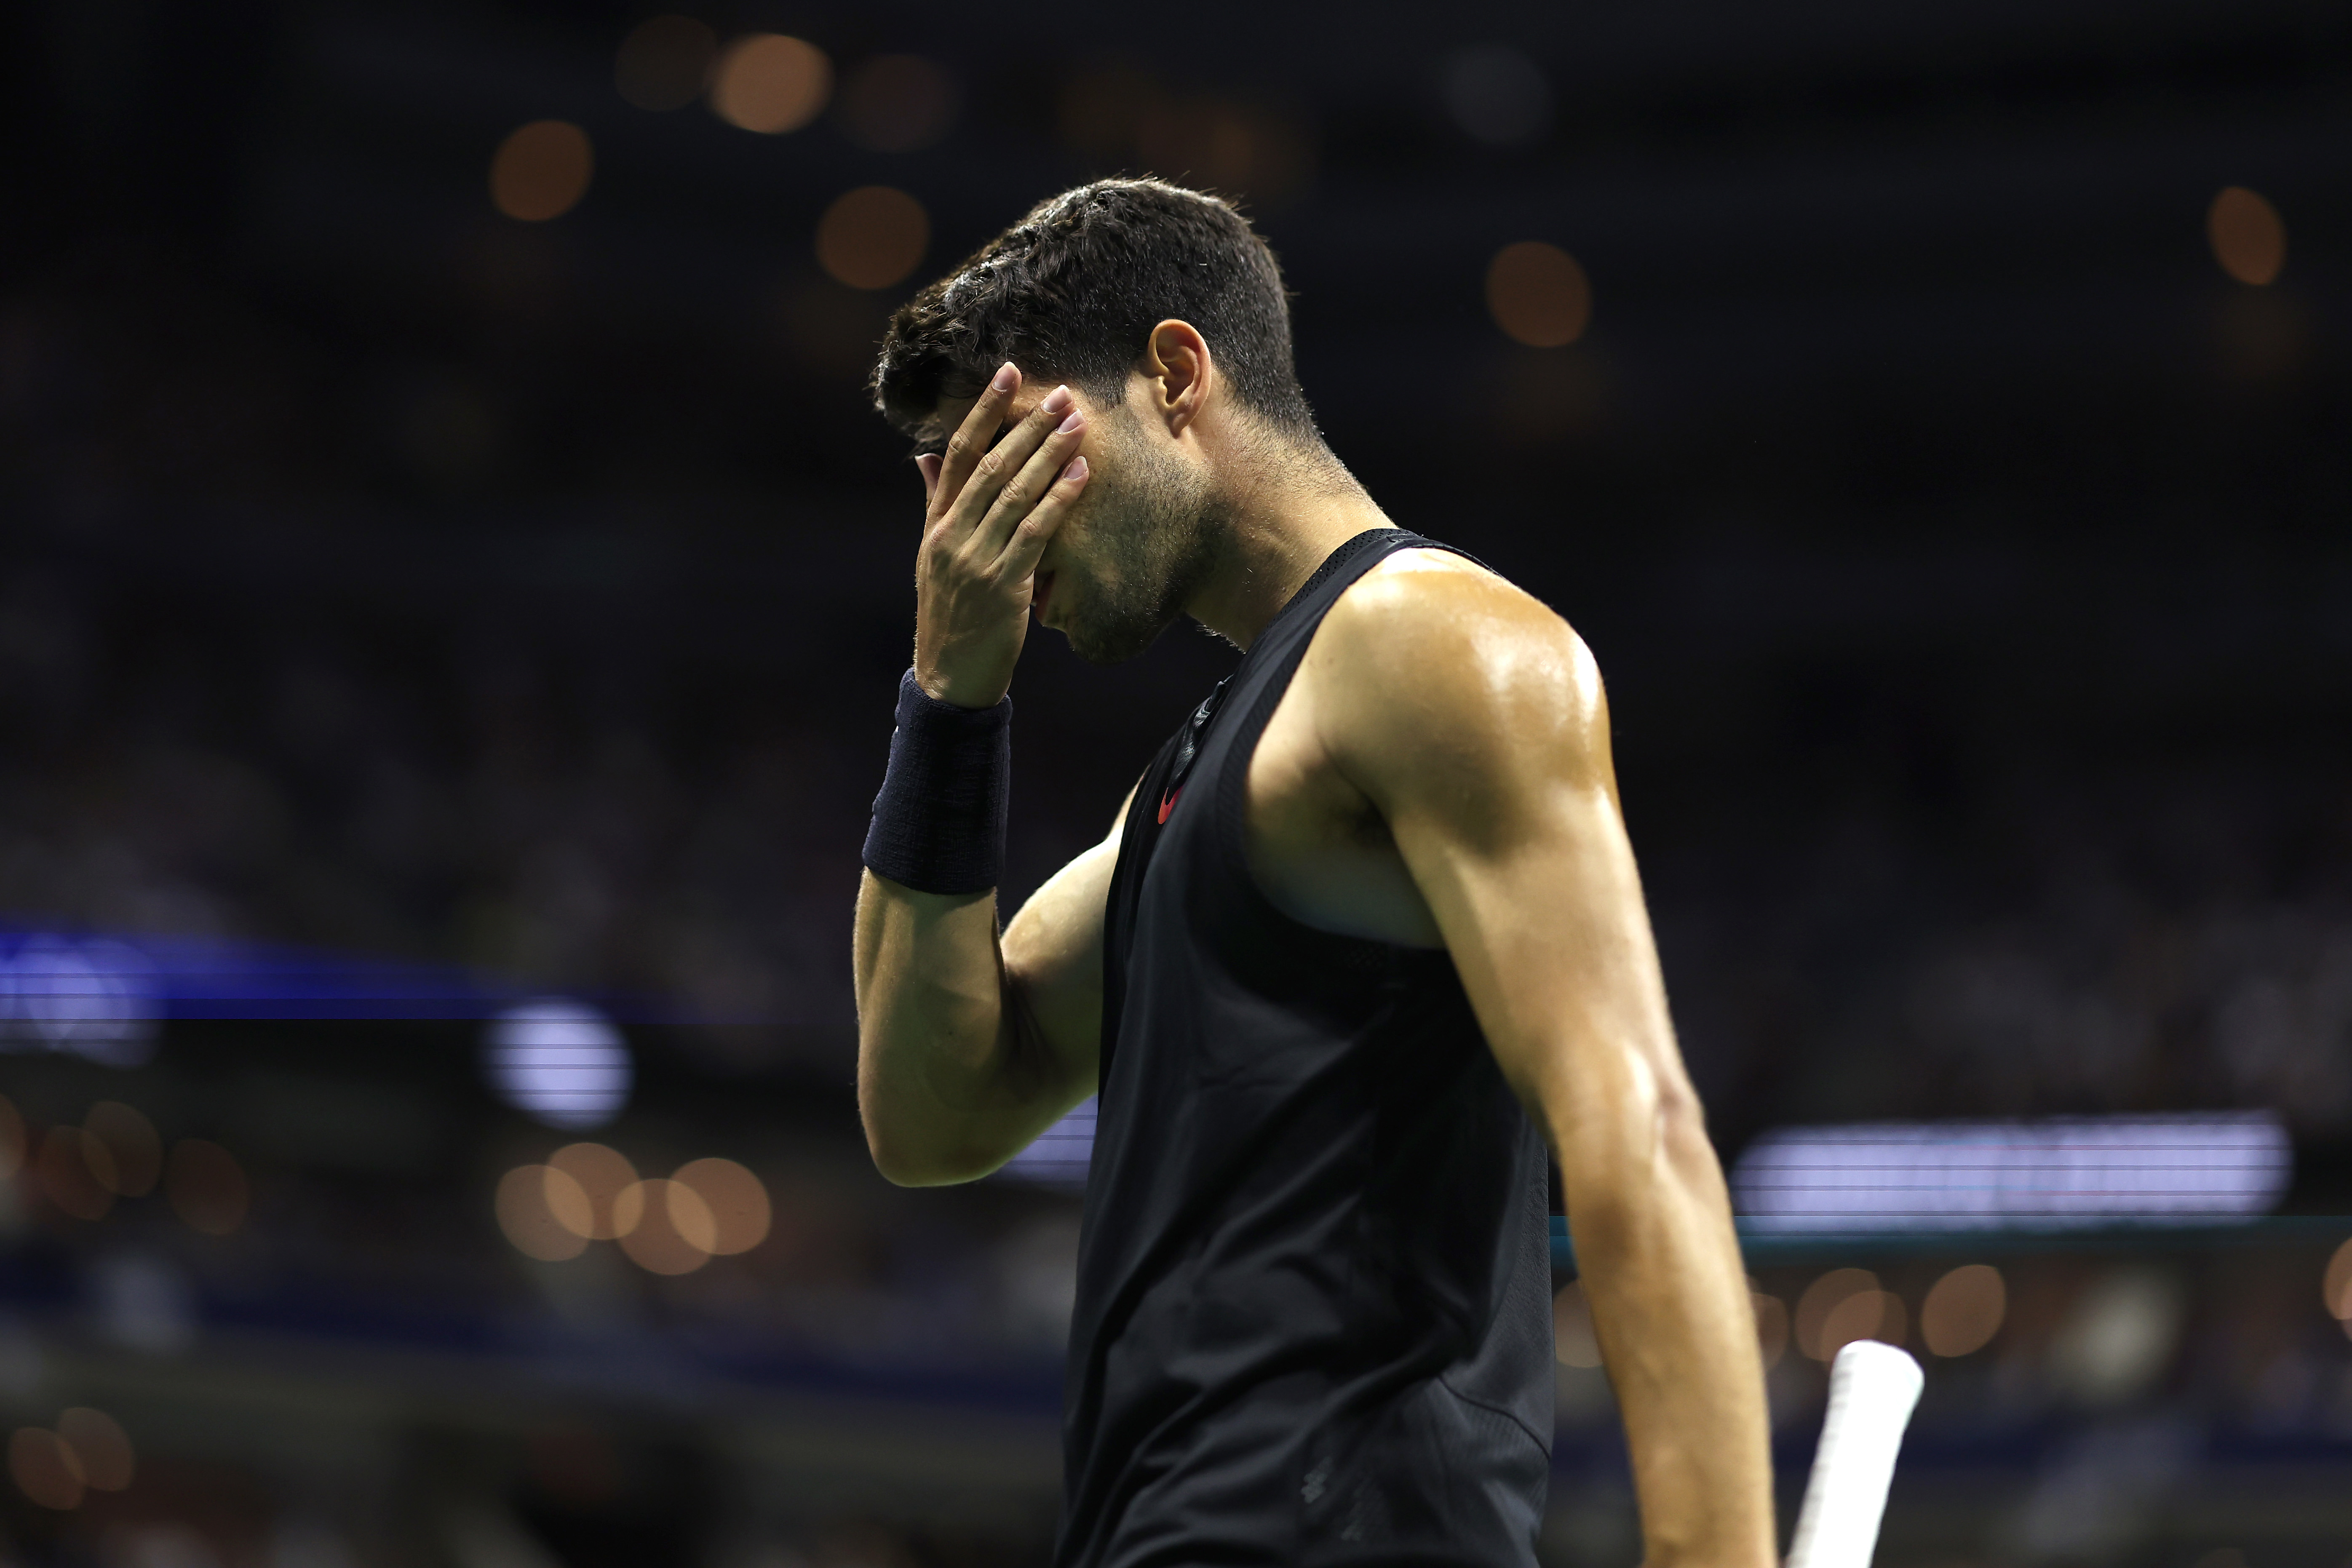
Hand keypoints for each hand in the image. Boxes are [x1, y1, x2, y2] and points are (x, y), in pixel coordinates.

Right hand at [910, 362, 1090, 708]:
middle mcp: (951, 535)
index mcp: (935, 524)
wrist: (949, 676)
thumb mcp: (931, 556)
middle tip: (1061, 394)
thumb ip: (935, 503)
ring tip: (1077, 424)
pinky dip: (1058, 500)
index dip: (984, 411)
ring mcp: (975, 559)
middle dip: (1027, 426)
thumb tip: (927, 457)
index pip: (958, 454)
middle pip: (990, 466)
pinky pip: (1034, 533)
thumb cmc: (949, 613)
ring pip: (1014, 494)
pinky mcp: (1003, 585)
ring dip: (1048, 455)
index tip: (1008, 374)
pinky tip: (1080, 475)